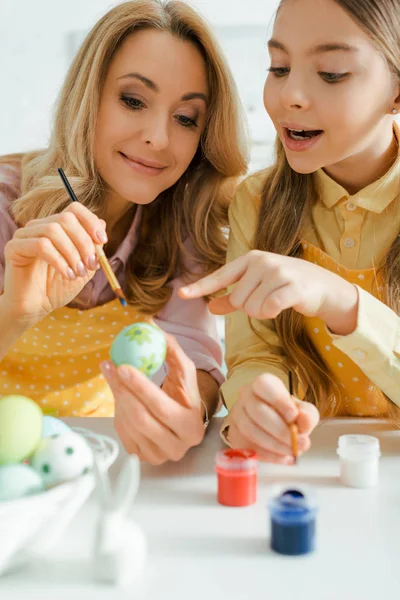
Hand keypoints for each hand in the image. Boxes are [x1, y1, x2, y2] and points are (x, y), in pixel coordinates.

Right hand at [2, 203, 107, 327]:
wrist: (37, 308)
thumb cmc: (58, 287)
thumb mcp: (84, 267)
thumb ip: (92, 247)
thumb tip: (102, 224)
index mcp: (56, 227)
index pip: (74, 209)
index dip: (91, 222)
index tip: (103, 241)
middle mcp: (39, 226)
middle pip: (66, 218)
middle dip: (84, 242)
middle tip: (91, 264)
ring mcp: (25, 235)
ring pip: (53, 230)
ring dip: (72, 253)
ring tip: (78, 273)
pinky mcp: (14, 248)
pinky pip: (40, 245)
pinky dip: (59, 260)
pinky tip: (67, 274)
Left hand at [100, 335, 204, 464]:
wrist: (183, 421)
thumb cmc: (183, 395)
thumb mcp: (184, 373)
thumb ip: (172, 349)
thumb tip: (150, 324)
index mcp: (192, 427)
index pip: (162, 406)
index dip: (140, 386)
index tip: (123, 365)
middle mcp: (177, 447)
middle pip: (141, 418)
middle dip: (122, 390)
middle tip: (110, 367)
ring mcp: (159, 456)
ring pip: (129, 425)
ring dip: (117, 398)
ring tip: (114, 377)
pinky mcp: (143, 458)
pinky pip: (122, 433)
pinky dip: (118, 412)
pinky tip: (121, 397)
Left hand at [179, 250, 358, 335]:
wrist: (324, 286)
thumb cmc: (287, 286)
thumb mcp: (258, 287)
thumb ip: (233, 297)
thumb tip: (209, 306)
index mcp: (250, 259)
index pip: (220, 276)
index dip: (201, 287)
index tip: (181, 294)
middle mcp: (262, 262)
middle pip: (237, 300)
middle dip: (250, 308)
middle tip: (269, 300)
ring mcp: (278, 272)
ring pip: (251, 308)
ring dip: (262, 312)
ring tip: (278, 302)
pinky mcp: (292, 286)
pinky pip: (269, 309)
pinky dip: (272, 312)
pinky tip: (283, 306)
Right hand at [226, 373, 319, 463]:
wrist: (276, 429)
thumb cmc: (289, 415)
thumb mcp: (304, 412)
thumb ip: (307, 415)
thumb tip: (304, 418)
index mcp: (263, 385)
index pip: (263, 385)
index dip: (278, 400)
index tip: (293, 416)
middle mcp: (246, 397)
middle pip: (257, 411)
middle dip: (280, 430)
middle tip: (300, 442)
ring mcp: (237, 416)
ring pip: (250, 430)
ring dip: (275, 445)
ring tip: (294, 451)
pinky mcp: (234, 436)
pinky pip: (247, 447)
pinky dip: (269, 455)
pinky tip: (285, 458)